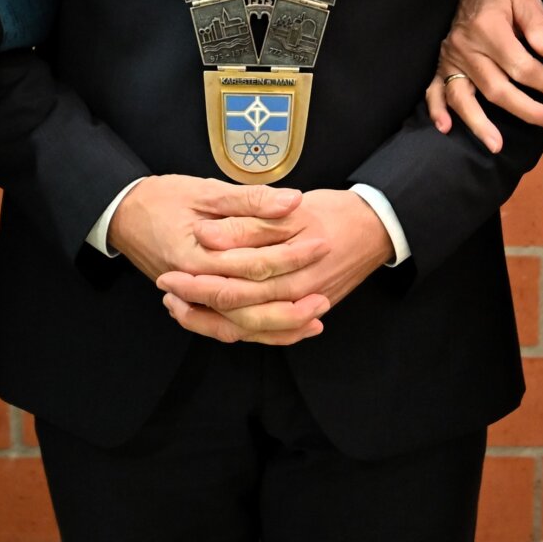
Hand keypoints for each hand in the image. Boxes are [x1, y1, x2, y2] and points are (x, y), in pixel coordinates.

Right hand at [108, 174, 318, 341]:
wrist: (123, 215)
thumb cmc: (162, 198)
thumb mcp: (205, 190)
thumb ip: (249, 199)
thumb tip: (291, 202)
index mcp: (197, 255)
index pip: (253, 264)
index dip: (290, 257)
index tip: (322, 245)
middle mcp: (194, 283)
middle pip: (247, 308)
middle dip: (289, 307)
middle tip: (324, 299)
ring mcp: (192, 298)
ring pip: (238, 326)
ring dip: (276, 328)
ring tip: (313, 321)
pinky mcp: (195, 304)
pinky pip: (227, 327)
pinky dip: (256, 331)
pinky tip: (283, 329)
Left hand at [155, 188, 394, 345]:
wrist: (376, 228)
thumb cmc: (334, 212)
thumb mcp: (292, 209)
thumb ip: (248, 222)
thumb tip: (207, 236)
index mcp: (287, 270)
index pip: (232, 283)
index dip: (196, 280)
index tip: (168, 273)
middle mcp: (293, 297)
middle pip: (235, 311)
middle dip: (196, 304)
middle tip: (166, 289)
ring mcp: (300, 308)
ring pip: (249, 328)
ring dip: (211, 320)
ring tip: (180, 306)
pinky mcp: (303, 311)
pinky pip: (267, 331)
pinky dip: (238, 327)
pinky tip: (215, 317)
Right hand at [422, 0, 542, 154]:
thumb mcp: (526, 0)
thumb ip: (539, 25)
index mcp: (488, 28)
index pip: (521, 65)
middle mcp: (466, 47)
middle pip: (496, 88)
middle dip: (526, 109)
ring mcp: (450, 59)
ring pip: (462, 96)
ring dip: (478, 123)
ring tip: (497, 146)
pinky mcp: (441, 67)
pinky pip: (434, 91)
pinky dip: (436, 110)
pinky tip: (445, 128)